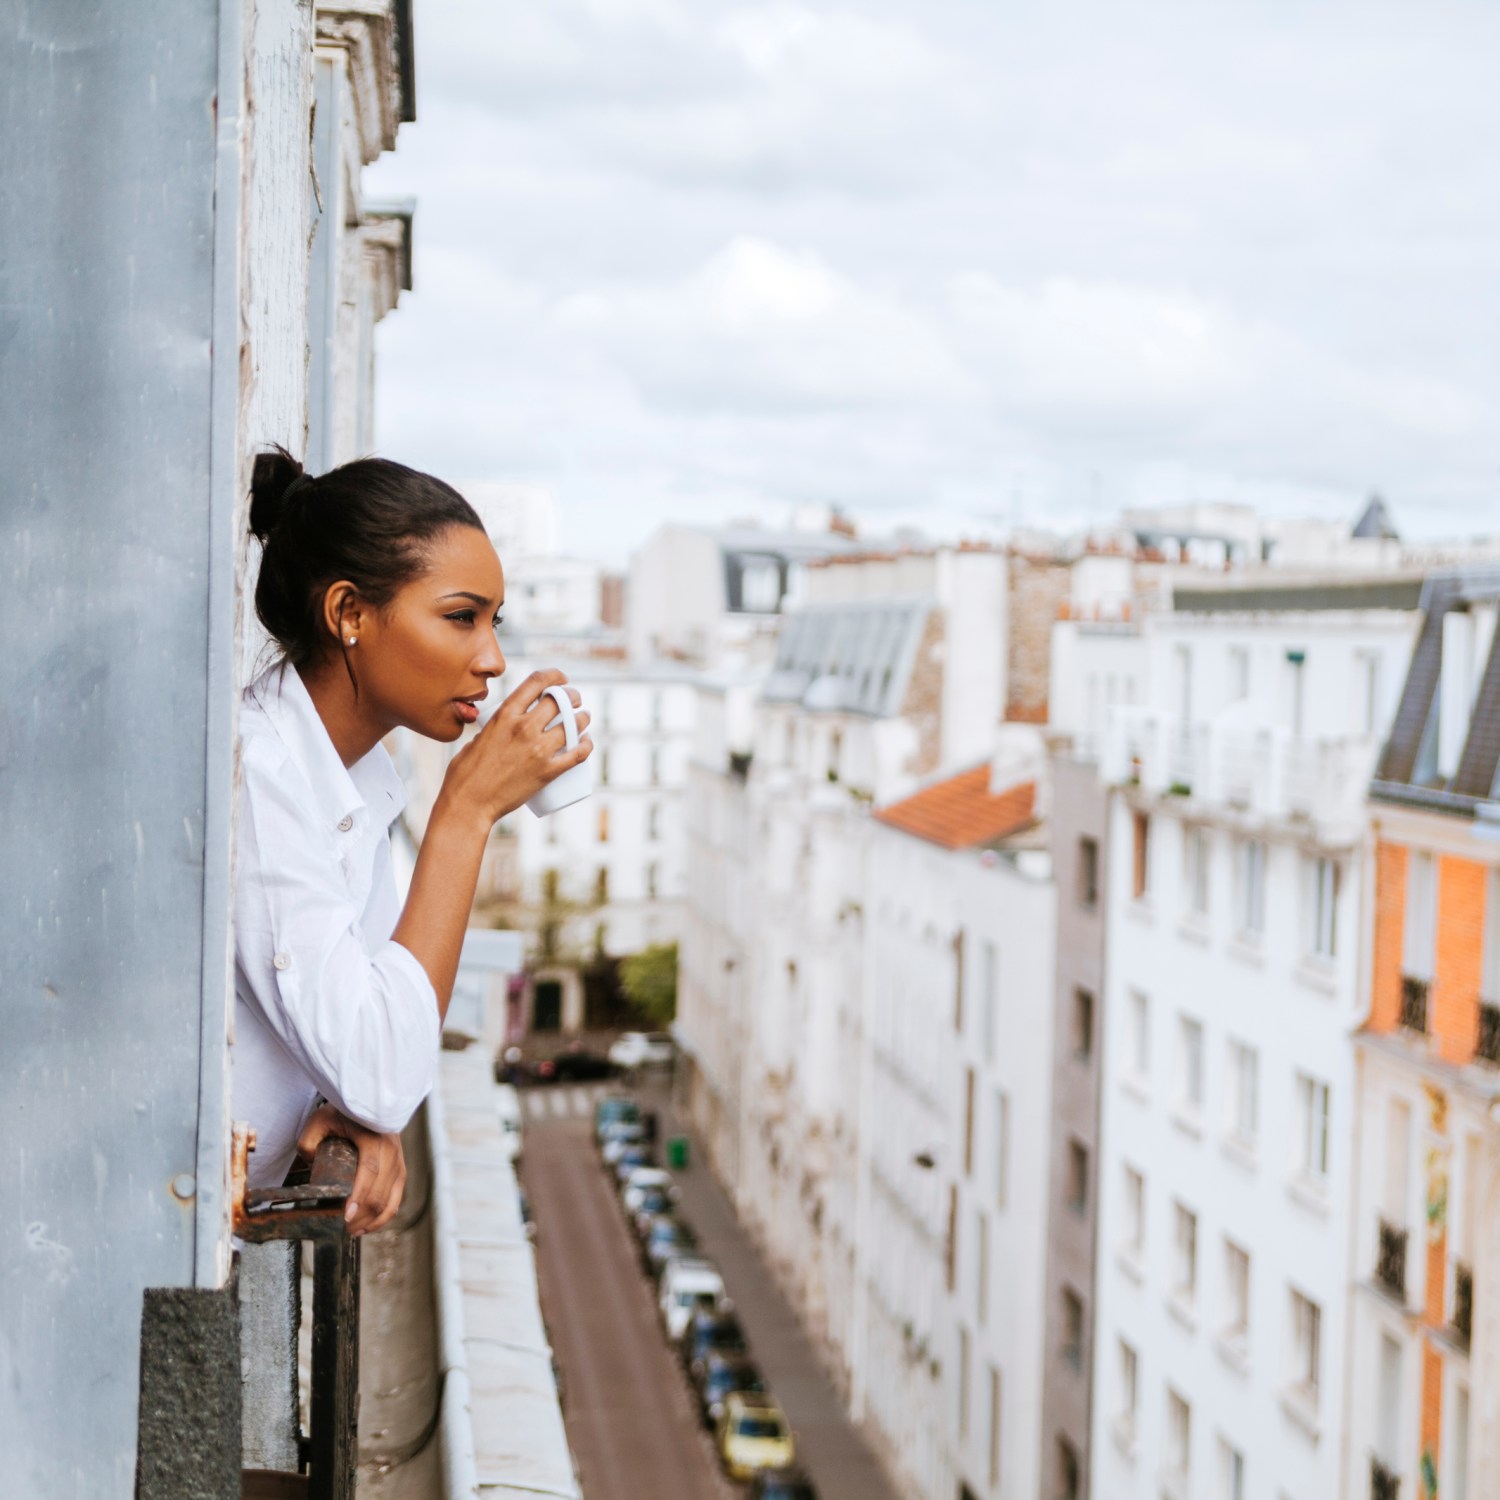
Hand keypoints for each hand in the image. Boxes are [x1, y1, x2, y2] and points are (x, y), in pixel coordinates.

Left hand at [297, 1105, 407, 1237]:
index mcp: (373, 1136)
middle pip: (381, 1191)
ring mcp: (399, 1161)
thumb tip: (310, 1167)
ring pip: (391, 1200)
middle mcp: (391, 1149)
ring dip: (372, 1220)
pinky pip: (396, 1200)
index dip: (359, 1195)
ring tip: (351, 1231)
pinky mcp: (400, 1170)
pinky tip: (366, 1226)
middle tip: (340, 1227)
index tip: (345, 1215)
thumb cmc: (343, 1113)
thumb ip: (309, 1142)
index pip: (370, 1170)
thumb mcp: (320, 1121)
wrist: (368, 1102)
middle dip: (361, 1215)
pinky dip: (383, 1217)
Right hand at [438, 667, 592, 827]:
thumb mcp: (478, 737)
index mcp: (505, 714)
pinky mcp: (548, 771)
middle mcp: (524, 727)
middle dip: (572, 696)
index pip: (537, 682)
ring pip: (573, 724)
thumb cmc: (465, 773)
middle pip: (560, 700)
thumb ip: (495, 727)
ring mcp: (538, 749)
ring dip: (583, 718)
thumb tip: (504, 726)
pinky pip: (577, 754)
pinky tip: (587, 742)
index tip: (561, 679)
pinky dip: (586, 745)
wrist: (469, 803)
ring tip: (584, 718)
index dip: (554, 675)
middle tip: (575, 701)